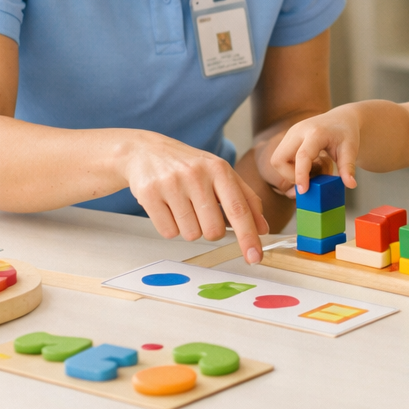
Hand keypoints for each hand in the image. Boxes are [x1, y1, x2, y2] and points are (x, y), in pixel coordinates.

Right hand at [122, 132, 267, 263]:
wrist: (146, 151)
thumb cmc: (189, 165)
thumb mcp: (220, 173)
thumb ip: (246, 199)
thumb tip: (262, 228)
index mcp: (219, 169)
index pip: (238, 209)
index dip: (248, 236)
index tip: (255, 256)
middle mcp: (196, 174)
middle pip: (213, 230)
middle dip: (210, 230)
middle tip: (201, 211)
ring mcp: (171, 184)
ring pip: (191, 234)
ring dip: (189, 228)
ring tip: (182, 205)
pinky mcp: (149, 194)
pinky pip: (168, 232)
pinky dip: (170, 227)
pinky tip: (167, 207)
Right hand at [269, 110, 360, 192]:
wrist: (341, 118)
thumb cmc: (346, 133)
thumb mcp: (351, 149)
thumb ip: (348, 167)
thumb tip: (351, 185)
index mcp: (315, 133)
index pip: (302, 155)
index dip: (300, 175)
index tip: (303, 191)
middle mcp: (298, 131)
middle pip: (279, 160)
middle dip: (291, 175)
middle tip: (313, 176)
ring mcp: (290, 134)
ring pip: (277, 161)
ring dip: (292, 172)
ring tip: (314, 168)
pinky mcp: (287, 139)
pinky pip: (281, 160)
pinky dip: (293, 168)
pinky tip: (310, 164)